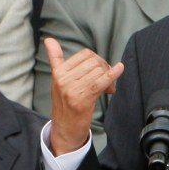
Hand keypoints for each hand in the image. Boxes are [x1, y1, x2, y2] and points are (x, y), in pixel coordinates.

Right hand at [43, 37, 123, 155]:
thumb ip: (55, 59)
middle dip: (105, 68)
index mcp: (58, 72)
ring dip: (109, 78)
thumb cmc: (65, 104)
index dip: (97, 60)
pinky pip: (101, 81)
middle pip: (94, 61)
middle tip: (107, 83)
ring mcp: (71, 89)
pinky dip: (113, 74)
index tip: (100, 71)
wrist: (64, 130)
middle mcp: (63, 79)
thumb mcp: (58, 80)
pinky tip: (119, 69)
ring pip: (99, 71)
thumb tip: (49, 39)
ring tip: (107, 89)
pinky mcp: (82, 99)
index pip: (85, 54)